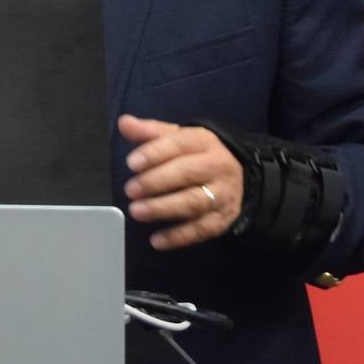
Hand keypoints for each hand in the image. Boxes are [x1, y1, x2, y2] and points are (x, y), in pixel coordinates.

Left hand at [119, 114, 243, 249]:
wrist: (239, 177)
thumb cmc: (197, 155)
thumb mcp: (178, 138)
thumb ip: (150, 132)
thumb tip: (124, 123)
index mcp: (204, 142)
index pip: (179, 144)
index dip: (154, 153)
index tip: (131, 163)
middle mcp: (217, 166)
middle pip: (186, 173)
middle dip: (155, 182)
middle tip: (130, 190)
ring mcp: (222, 195)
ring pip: (193, 202)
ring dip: (163, 208)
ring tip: (137, 211)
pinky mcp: (222, 220)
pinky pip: (200, 229)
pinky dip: (178, 237)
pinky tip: (156, 241)